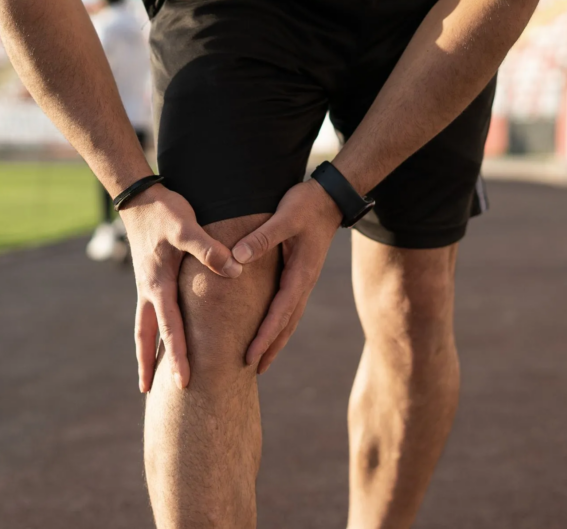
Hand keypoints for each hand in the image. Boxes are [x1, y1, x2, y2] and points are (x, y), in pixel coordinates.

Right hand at [120, 184, 241, 392]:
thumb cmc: (166, 211)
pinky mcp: (150, 279)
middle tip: (150, 394)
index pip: (169, 328)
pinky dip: (150, 333)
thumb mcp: (187, 227)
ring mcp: (146, 286)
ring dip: (144, 353)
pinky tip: (156, 342)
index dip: (177, 354)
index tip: (182, 381)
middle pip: (147, 336)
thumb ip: (209, 250)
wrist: (139, 197)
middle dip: (150, 364)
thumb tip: (234, 269)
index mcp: (158, 284)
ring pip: (142, 328)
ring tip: (145, 380)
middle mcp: (148, 291)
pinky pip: (149, 314)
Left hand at [231, 179, 341, 373]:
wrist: (330, 198)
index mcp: (301, 274)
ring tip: (261, 360)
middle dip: (271, 347)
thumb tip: (236, 257)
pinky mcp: (299, 274)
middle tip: (253, 369)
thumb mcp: (284, 216)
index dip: (264, 336)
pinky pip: (288, 306)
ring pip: (289, 318)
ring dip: (276, 340)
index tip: (250, 355)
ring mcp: (303, 280)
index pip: (280, 313)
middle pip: (287, 324)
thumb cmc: (307, 205)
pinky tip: (269, 329)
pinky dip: (279, 323)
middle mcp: (304, 282)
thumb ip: (262, 237)